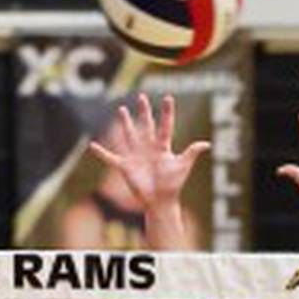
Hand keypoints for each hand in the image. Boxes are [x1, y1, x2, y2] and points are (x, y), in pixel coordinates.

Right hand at [89, 93, 209, 209]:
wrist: (160, 201)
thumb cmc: (173, 185)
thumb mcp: (182, 166)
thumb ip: (191, 153)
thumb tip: (207, 144)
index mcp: (162, 147)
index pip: (166, 126)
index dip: (167, 113)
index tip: (168, 97)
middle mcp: (148, 148)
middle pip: (146, 126)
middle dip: (144, 112)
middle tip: (142, 97)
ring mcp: (136, 156)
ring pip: (129, 135)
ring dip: (125, 123)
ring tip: (122, 110)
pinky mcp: (125, 166)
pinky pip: (110, 158)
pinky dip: (101, 153)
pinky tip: (92, 145)